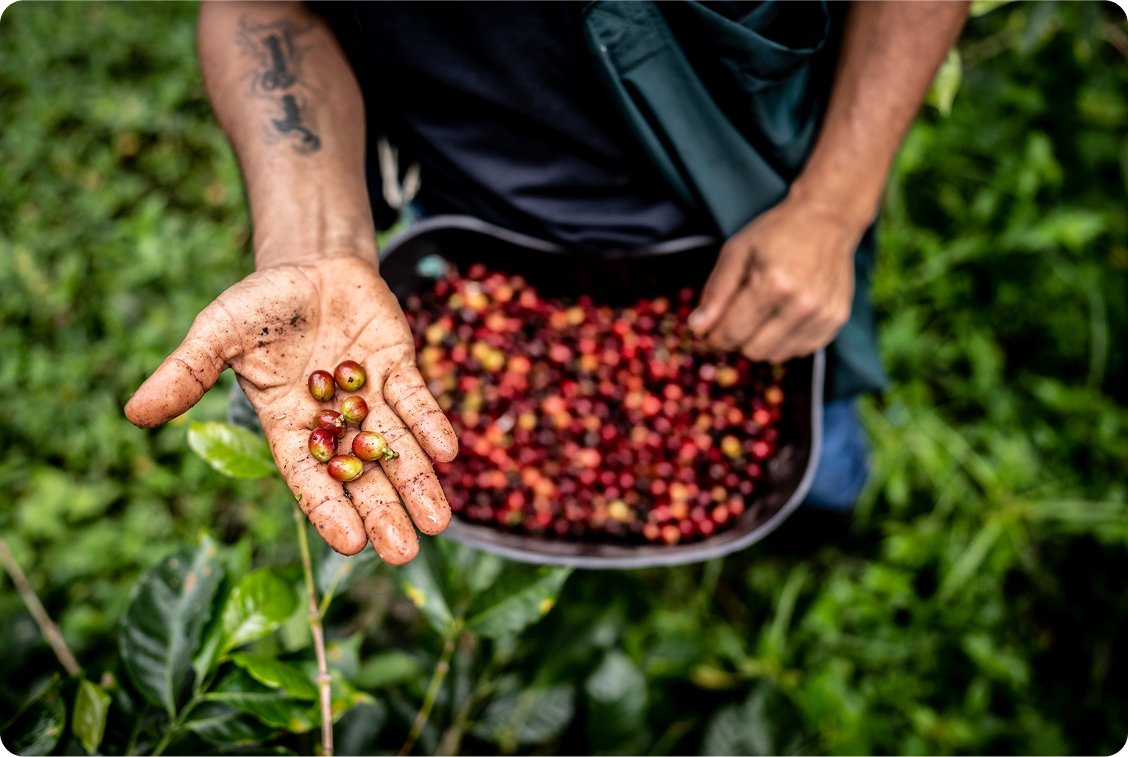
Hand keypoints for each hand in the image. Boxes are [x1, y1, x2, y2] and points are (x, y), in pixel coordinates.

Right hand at [125, 255, 457, 564]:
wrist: (307, 266)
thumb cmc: (258, 307)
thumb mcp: (216, 334)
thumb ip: (187, 374)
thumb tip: (134, 412)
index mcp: (289, 426)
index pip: (310, 477)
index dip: (329, 509)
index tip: (350, 545)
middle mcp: (335, 422)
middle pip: (362, 477)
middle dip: (384, 513)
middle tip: (404, 554)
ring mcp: (371, 397)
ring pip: (397, 448)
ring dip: (418, 483)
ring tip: (438, 523)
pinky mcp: (398, 368)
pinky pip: (416, 400)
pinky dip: (430, 424)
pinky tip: (447, 452)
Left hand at [688, 191, 865, 362]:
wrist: (827, 219)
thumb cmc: (777, 233)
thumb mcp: (736, 252)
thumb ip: (715, 292)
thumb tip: (697, 328)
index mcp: (773, 284)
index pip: (732, 334)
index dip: (713, 337)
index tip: (708, 330)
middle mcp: (802, 305)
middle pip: (753, 351)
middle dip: (737, 338)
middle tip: (736, 316)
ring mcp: (822, 316)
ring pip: (775, 355)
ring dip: (761, 341)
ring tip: (762, 312)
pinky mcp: (835, 322)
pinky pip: (798, 351)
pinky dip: (784, 340)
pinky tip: (783, 315)